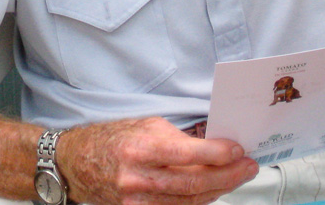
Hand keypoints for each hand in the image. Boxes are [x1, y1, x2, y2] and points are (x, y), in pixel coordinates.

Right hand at [59, 116, 257, 204]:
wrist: (77, 163)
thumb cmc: (111, 140)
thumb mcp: (144, 126)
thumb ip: (178, 138)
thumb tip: (212, 144)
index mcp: (139, 149)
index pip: (187, 155)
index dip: (217, 154)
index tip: (236, 150)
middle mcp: (138, 178)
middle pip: (194, 183)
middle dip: (228, 175)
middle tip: (247, 166)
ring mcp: (138, 201)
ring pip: (191, 200)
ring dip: (220, 189)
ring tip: (237, 177)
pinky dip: (199, 200)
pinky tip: (213, 189)